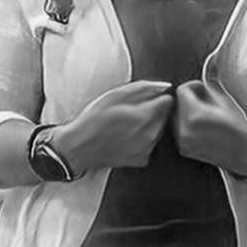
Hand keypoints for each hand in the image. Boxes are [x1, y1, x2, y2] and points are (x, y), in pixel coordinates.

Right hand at [50, 80, 173, 172]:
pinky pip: (151, 144)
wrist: (79, 147)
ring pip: (159, 130)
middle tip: (132, 110)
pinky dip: (143, 139)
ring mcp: (147, 149)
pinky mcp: (142, 160)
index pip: (167, 101)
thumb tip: (165, 86)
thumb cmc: (93, 120)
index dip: (158, 97)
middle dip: (154, 111)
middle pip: (164, 116)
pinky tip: (128, 136)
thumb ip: (143, 88)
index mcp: (144, 116)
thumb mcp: (114, 95)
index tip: (146, 98)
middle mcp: (150, 135)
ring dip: (149, 125)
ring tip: (127, 123)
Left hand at [172, 79, 246, 176]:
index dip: (194, 86)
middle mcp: (185, 129)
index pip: (182, 91)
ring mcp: (183, 140)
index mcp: (195, 115)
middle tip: (206, 101)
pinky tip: (203, 126)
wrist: (243, 154)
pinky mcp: (183, 148)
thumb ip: (208, 85)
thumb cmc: (238, 128)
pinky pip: (179, 128)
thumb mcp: (225, 101)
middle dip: (190, 98)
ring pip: (176, 115)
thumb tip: (201, 78)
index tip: (203, 88)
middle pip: (178, 103)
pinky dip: (187, 123)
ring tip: (206, 115)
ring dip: (187, 110)